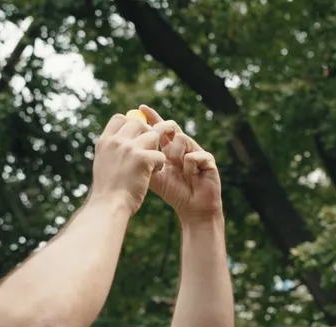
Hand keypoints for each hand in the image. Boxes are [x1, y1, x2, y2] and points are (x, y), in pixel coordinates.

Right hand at [91, 114, 170, 214]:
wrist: (109, 206)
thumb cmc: (108, 191)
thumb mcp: (104, 164)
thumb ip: (113, 150)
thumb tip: (125, 139)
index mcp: (104, 142)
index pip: (120, 118)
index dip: (131, 124)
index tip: (136, 138)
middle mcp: (116, 141)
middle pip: (139, 124)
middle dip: (148, 135)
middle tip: (148, 151)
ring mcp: (129, 148)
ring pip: (153, 136)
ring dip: (155, 150)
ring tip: (149, 166)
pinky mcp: (143, 158)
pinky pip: (160, 154)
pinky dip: (159, 165)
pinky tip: (151, 175)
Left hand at [138, 105, 222, 221]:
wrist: (192, 209)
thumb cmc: (174, 193)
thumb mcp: (153, 176)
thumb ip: (143, 162)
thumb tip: (126, 149)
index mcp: (170, 150)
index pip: (160, 129)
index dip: (152, 117)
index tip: (141, 108)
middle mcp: (183, 148)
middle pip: (173, 127)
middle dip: (163, 128)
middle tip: (155, 133)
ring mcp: (196, 152)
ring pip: (182, 138)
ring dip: (175, 153)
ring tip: (176, 166)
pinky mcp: (208, 160)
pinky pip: (194, 154)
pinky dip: (189, 166)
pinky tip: (190, 176)